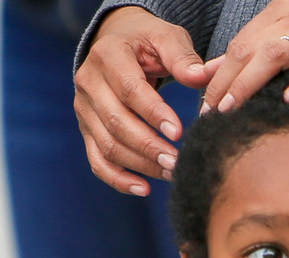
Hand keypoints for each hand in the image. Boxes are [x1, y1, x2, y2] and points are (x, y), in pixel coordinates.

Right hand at [73, 6, 209, 194]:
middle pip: (116, 123)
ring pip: (107, 146)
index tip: (178, 132)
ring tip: (171, 173)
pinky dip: (118, 179)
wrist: (118, 42)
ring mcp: (84, 109)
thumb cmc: (148, 41)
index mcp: (108, 55)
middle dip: (148, 146)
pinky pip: (97, 160)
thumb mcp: (166, 38)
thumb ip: (184, 58)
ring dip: (140, 165)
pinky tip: (144, 189)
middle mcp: (88, 82)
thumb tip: (205, 76)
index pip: (129, 89)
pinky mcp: (87, 129)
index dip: (153, 113)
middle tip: (177, 161)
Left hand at [202, 0, 288, 113]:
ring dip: (250, 83)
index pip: (240, 44)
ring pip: (277, 56)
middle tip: (208, 114)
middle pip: (250, 50)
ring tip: (232, 108)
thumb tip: (215, 68)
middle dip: (224, 83)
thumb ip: (259, 44)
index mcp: (284, 13)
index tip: (202, 103)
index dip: (218, 75)